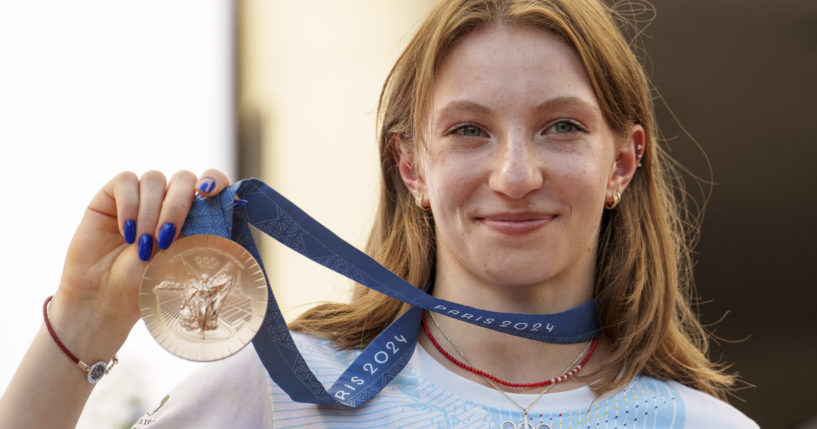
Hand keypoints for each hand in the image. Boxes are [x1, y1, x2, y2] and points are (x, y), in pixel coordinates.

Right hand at [52, 169, 229, 342]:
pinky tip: (126, 232)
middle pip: (184, 178)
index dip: (214, 180)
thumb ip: (202, 236)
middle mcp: (168, 200)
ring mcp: (141, 195)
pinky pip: (126, 181)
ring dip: (150, 212)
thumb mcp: (182, 262)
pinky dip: (129, 205)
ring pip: (154, 179)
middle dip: (177, 206)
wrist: (106, 299)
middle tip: (166, 238)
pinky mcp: (112, 195)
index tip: (208, 193)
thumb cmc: (147, 284)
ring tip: (142, 246)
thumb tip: (228, 214)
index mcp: (193, 213)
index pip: (212, 181)